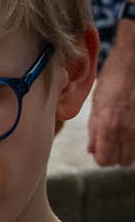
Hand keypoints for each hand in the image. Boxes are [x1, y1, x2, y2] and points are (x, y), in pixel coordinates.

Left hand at [90, 47, 134, 166]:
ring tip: (124, 133)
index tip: (102, 149)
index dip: (102, 156)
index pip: (104, 161)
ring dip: (129, 148)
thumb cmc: (113, 78)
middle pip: (123, 161)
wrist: (134, 60)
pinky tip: (133, 125)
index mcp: (107, 127)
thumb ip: (94, 130)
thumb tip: (92, 150)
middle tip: (114, 141)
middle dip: (117, 154)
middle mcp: (126, 130)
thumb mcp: (96, 104)